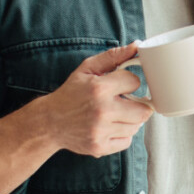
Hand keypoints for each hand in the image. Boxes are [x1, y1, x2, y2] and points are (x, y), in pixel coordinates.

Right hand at [0, 44, 151, 193]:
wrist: (49, 122)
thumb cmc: (71, 93)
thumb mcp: (87, 69)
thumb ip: (113, 56)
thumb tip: (137, 46)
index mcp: (99, 88)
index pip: (135, 82)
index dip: (130, 82)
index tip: (123, 85)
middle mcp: (101, 111)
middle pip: (143, 110)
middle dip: (138, 104)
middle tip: (127, 102)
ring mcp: (101, 131)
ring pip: (136, 126)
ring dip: (131, 119)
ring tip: (116, 113)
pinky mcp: (99, 147)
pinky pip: (127, 141)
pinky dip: (123, 134)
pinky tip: (111, 126)